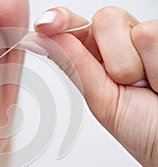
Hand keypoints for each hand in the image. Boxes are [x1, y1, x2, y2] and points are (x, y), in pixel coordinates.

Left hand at [21, 6, 157, 166]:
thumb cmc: (142, 131)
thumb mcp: (100, 99)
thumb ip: (73, 63)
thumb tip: (37, 39)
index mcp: (97, 57)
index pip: (75, 27)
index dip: (61, 21)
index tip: (45, 25)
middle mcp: (123, 44)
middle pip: (105, 19)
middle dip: (113, 59)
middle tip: (128, 84)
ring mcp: (151, 41)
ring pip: (137, 31)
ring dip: (139, 69)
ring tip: (151, 88)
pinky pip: (156, 34)